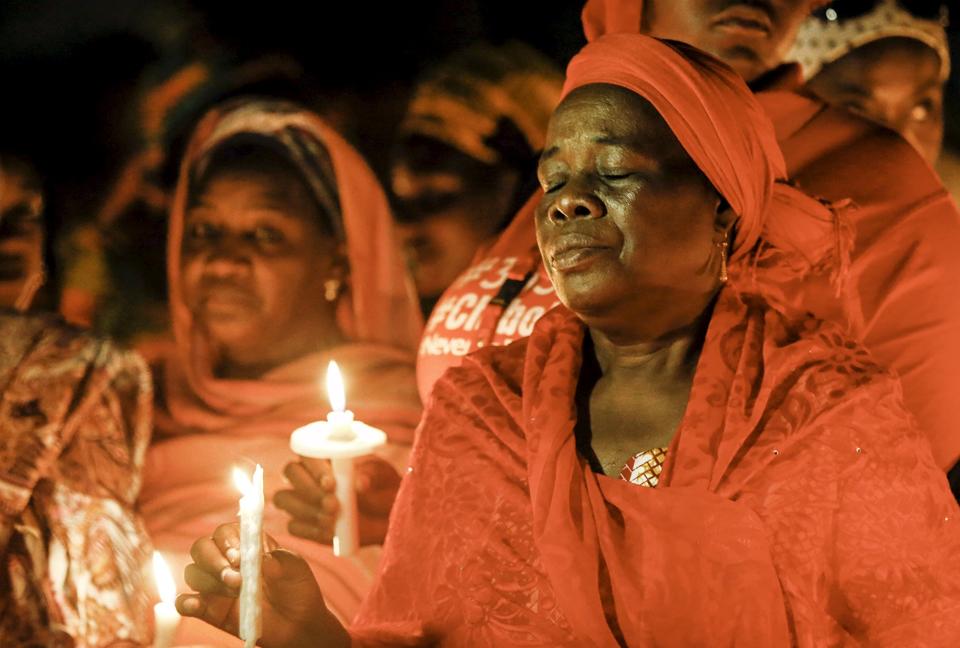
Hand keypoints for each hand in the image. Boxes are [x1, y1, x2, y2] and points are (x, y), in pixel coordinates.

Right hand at [176, 523, 349, 647]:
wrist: (300, 623)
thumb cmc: (297, 587)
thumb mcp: (295, 568)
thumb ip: (278, 560)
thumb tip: (260, 559)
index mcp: (246, 544)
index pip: (224, 532)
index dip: (227, 540)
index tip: (239, 555)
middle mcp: (226, 561)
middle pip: (202, 548)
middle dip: (214, 560)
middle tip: (236, 577)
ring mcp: (216, 585)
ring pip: (193, 573)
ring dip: (209, 581)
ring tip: (235, 591)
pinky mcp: (211, 610)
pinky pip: (186, 603)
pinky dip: (186, 602)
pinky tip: (196, 605)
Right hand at [274, 455, 401, 545]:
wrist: (388, 517)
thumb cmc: (383, 488)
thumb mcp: (384, 477)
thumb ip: (372, 476)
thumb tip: (360, 484)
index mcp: (325, 455)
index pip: (307, 451)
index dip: (314, 466)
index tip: (332, 483)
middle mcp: (309, 473)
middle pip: (291, 472)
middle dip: (309, 489)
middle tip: (333, 504)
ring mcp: (303, 499)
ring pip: (284, 498)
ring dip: (306, 509)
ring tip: (333, 519)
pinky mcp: (304, 524)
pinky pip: (293, 526)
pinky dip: (309, 530)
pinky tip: (329, 533)